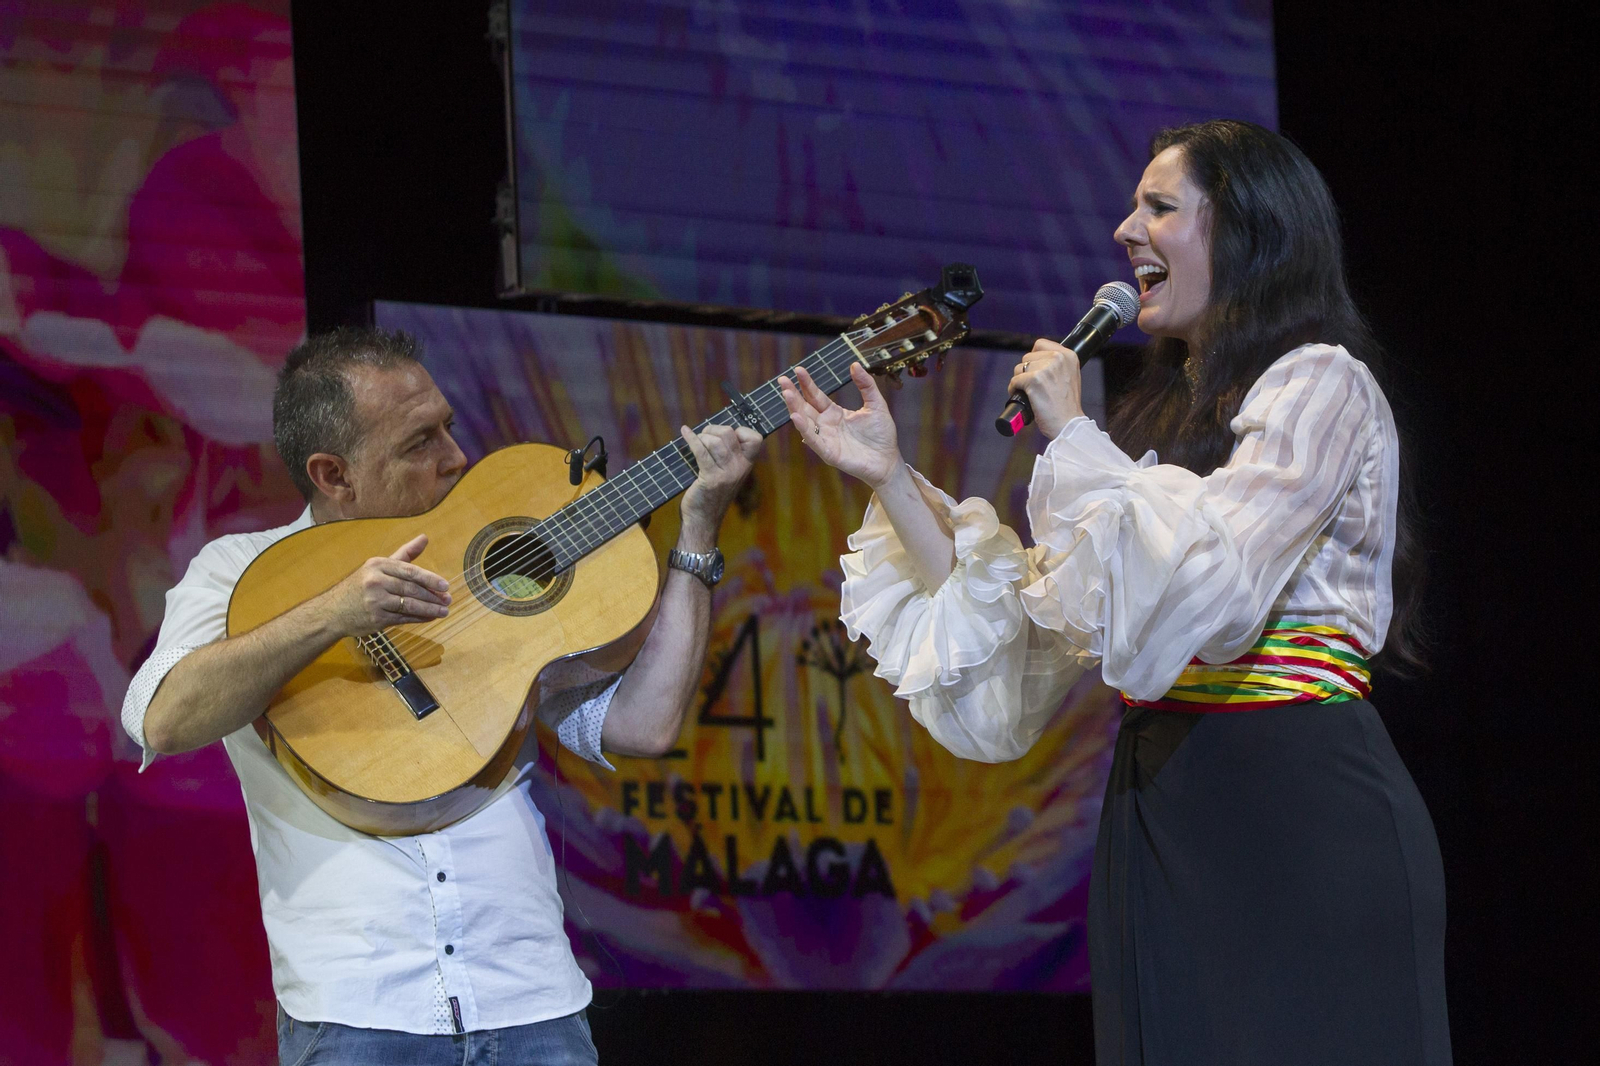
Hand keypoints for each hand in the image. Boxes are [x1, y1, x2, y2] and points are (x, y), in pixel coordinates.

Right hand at [321, 534, 450, 636]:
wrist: (332, 611)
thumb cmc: (360, 586)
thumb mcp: (378, 566)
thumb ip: (404, 554)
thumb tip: (425, 538)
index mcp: (378, 565)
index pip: (409, 571)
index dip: (430, 579)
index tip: (445, 585)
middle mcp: (375, 582)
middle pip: (411, 589)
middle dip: (432, 596)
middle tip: (447, 600)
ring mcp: (375, 601)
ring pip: (409, 605)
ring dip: (429, 609)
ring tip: (443, 611)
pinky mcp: (376, 619)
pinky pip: (403, 618)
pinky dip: (419, 618)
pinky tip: (429, 618)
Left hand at [679, 423, 762, 548]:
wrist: (703, 519)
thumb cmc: (711, 493)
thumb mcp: (727, 474)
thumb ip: (727, 455)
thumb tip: (712, 429)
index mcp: (747, 465)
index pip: (755, 438)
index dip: (740, 431)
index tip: (726, 437)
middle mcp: (740, 468)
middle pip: (729, 434)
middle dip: (713, 430)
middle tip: (704, 437)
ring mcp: (727, 474)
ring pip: (715, 442)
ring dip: (701, 437)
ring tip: (696, 441)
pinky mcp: (710, 478)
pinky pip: (701, 452)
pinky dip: (691, 439)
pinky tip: (684, 432)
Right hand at [778, 363, 900, 488]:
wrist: (888, 460)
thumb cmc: (881, 435)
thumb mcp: (875, 404)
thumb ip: (866, 385)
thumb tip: (855, 364)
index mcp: (834, 413)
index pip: (816, 396)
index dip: (806, 383)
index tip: (798, 370)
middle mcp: (826, 425)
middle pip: (805, 407)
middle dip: (793, 394)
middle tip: (782, 380)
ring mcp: (826, 439)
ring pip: (805, 422)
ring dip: (794, 408)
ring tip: (787, 394)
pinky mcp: (829, 453)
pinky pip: (814, 440)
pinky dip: (804, 429)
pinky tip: (796, 417)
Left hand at [1009, 339, 1085, 439]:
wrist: (1069, 424)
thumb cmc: (1067, 406)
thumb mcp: (1069, 376)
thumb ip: (1056, 365)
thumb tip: (1036, 360)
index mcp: (1069, 355)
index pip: (1040, 344)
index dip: (1034, 357)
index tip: (1035, 369)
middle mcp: (1058, 358)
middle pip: (1027, 356)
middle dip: (1026, 371)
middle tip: (1033, 386)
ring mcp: (1046, 368)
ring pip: (1019, 368)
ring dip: (1019, 380)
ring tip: (1029, 392)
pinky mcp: (1034, 380)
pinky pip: (1015, 380)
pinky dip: (1014, 389)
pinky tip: (1023, 397)